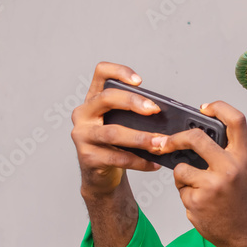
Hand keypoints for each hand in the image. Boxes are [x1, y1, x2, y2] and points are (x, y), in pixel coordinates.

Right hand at [70, 61, 164, 199]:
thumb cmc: (114, 144)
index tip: (139, 81)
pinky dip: (139, 162)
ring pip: (112, 132)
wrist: (99, 175)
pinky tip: (153, 164)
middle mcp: (83, 114)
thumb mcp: (120, 123)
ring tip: (159, 143)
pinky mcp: (88, 158)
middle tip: (154, 110)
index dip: (119, 71)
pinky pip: (117, 158)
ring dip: (140, 138)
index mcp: (93, 99)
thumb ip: (133, 114)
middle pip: (106, 99)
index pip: (101, 73)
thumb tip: (163, 116)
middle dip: (133, 102)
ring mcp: (82, 136)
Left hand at [148, 101, 246, 246]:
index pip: (235, 120)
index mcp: (244, 157)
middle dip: (176, 139)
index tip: (203, 109)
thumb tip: (215, 133)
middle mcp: (230, 168)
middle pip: (195, 137)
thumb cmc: (246, 203)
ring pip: (181, 168)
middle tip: (167, 143)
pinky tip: (201, 204)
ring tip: (199, 189)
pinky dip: (186, 195)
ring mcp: (212, 185)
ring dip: (183, 178)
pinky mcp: (197, 201)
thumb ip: (237, 153)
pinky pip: (181, 189)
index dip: (218, 108)